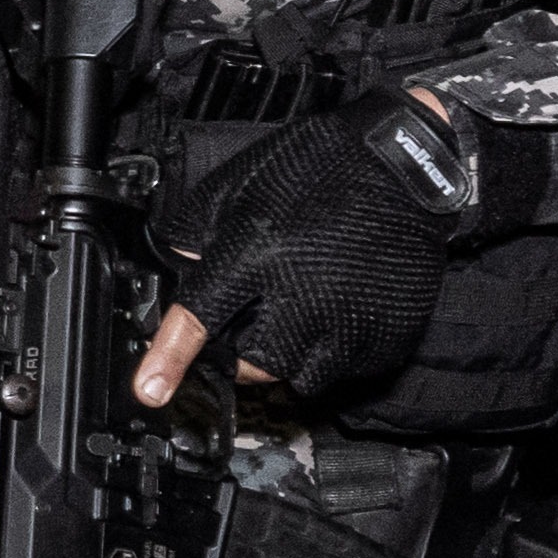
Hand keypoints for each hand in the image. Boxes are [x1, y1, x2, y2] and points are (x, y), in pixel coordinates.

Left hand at [131, 102, 467, 417]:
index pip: (201, 318)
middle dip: (244, 349)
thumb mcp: (242, 185)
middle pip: (251, 366)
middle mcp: (302, 299)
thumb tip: (176, 268)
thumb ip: (201, 233)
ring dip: (290, 353)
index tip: (151, 391)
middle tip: (260, 311)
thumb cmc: (322, 166)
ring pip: (299, 375)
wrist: (406, 166)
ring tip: (304, 304)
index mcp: (257, 255)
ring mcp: (349, 325)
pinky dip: (335, 346)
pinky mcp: (386, 337)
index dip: (170, 359)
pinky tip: (340, 303)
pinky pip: (345, 367)